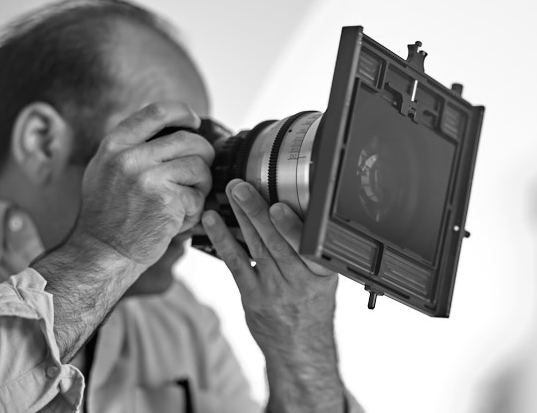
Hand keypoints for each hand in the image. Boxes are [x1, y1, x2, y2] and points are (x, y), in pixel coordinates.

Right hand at [34, 102, 212, 361]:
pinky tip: (177, 221)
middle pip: (189, 140)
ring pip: (199, 168)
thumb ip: (131, 146)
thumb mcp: (105, 169)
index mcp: (114, 145)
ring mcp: (148, 179)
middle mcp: (129, 157)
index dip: (183, 113)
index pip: (157, 112)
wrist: (101, 253)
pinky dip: (194, 211)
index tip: (194, 122)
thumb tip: (172, 127)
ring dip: (201, 186)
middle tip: (200, 173)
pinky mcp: (167, 202)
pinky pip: (198, 197)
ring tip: (185, 201)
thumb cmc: (107, 214)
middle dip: (203, 155)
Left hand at [202, 179, 344, 412]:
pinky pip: (236, 264)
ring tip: (230, 193)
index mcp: (321, 273)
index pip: (307, 246)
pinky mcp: (252, 295)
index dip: (292, 226)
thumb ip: (310, 249)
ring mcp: (273, 290)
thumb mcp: (324, 278)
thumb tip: (296, 207)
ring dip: (241, 217)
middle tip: (242, 187)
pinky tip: (212, 221)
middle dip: (257, 211)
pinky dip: (223, 240)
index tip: (279, 206)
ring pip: (255, 247)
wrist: (300, 349)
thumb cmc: (312, 308)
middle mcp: (298, 281)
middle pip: (275, 241)